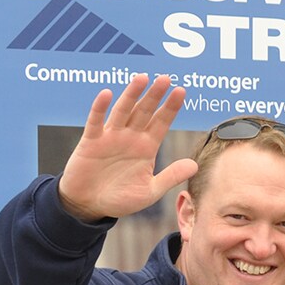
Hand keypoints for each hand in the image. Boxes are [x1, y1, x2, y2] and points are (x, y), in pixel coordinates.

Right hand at [56, 74, 198, 222]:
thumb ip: (170, 177)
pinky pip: (96, 122)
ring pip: (123, 111)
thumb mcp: (150, 191)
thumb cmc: (120, 199)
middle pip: (145, 112)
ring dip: (132, 95)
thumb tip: (195, 164)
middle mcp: (130, 138)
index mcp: (146, 148)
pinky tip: (107, 94)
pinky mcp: (91, 142)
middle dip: (155, 95)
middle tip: (166, 78)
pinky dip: (100, 108)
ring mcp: (110, 137)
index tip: (181, 91)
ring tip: (142, 78)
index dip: (171, 107)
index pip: (161, 123)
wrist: (90, 205)